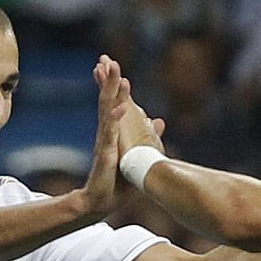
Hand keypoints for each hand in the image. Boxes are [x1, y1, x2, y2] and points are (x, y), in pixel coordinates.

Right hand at [81, 55, 133, 214]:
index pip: (112, 102)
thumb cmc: (117, 181)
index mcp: (113, 132)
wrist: (102, 202)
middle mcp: (107, 133)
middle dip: (107, 79)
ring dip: (110, 92)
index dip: (111, 84)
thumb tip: (158, 120)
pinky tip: (121, 106)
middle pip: (107, 101)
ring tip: (114, 73)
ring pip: (107, 111)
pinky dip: (115, 119)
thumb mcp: (137, 155)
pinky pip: (111, 133)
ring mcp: (105, 142)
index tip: (109, 64)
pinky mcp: (107, 154)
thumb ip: (146, 135)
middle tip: (106, 58)